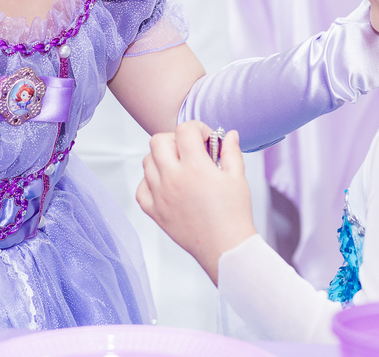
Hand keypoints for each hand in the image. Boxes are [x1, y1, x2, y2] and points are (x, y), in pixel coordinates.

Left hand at [136, 120, 257, 284]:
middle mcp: (173, 178)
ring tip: (180, 167)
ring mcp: (160, 195)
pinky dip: (149, 182)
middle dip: (174, 139)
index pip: (184, 130)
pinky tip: (166, 185)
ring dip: (162, 158)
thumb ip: (231, 151)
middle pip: (158, 140)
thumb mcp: (237, 177)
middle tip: (190, 150)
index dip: (197, 128)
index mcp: (195, 167)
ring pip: (147, 161)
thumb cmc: (235, 214)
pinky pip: (141, 189)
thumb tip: (229, 134)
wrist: (226, 249)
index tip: (207, 140)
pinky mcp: (155, 212)